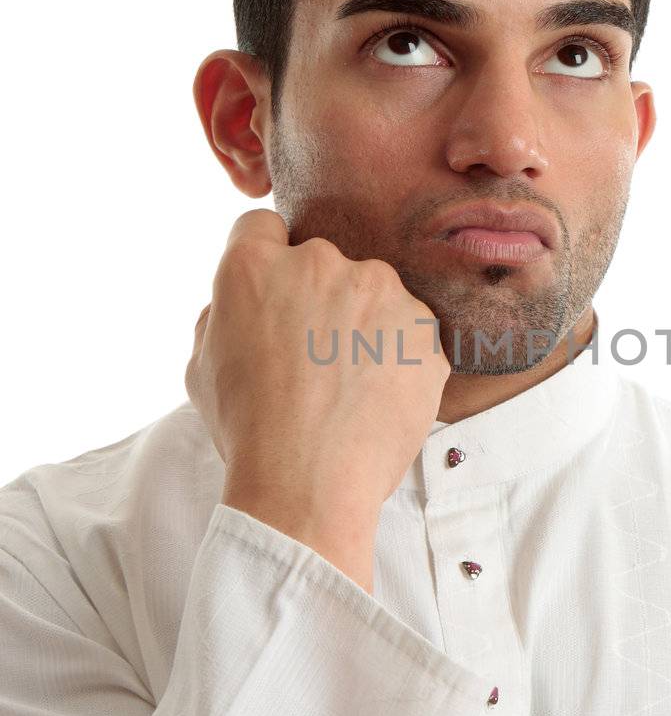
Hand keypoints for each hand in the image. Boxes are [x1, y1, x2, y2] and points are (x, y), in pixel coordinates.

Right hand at [185, 209, 449, 563]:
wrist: (308, 486)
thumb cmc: (248, 430)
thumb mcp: (200, 367)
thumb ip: (222, 314)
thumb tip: (242, 301)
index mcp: (254, 265)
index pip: (261, 229)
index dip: (265, 263)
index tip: (273, 298)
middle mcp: (321, 262)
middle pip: (322, 263)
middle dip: (318, 299)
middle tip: (310, 358)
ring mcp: (381, 292)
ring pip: (373, 295)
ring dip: (363, 325)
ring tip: (347, 386)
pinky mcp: (424, 329)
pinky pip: (409, 333)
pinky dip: (398, 358)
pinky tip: (376, 397)